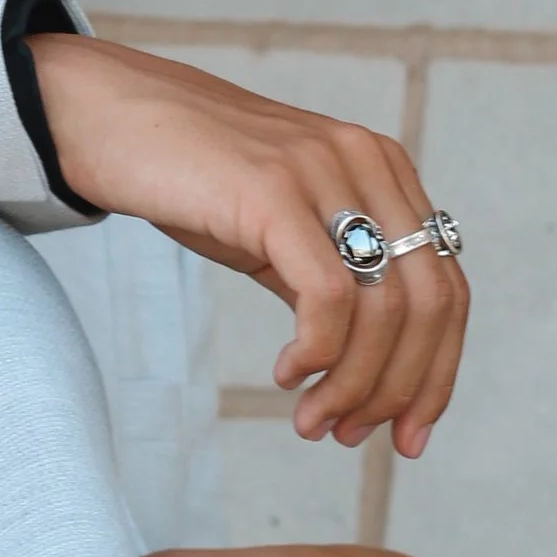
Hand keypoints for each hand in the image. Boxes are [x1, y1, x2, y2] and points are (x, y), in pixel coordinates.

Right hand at [30, 35, 466, 453]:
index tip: (408, 437)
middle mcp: (367, 163)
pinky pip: (328, 295)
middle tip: (351, 436)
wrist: (108, 118)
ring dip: (353, 385)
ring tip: (312, 421)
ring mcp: (323, 171)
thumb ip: (336, 281)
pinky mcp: (274, 189)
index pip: (447, 290)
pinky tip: (286, 375)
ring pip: (383, 309)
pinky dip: (318, 353)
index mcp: (383, 171)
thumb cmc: (192, 181)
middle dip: (400, 390)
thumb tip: (375, 375)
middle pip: (429, 304)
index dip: (437, 374)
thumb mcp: (282, 233)